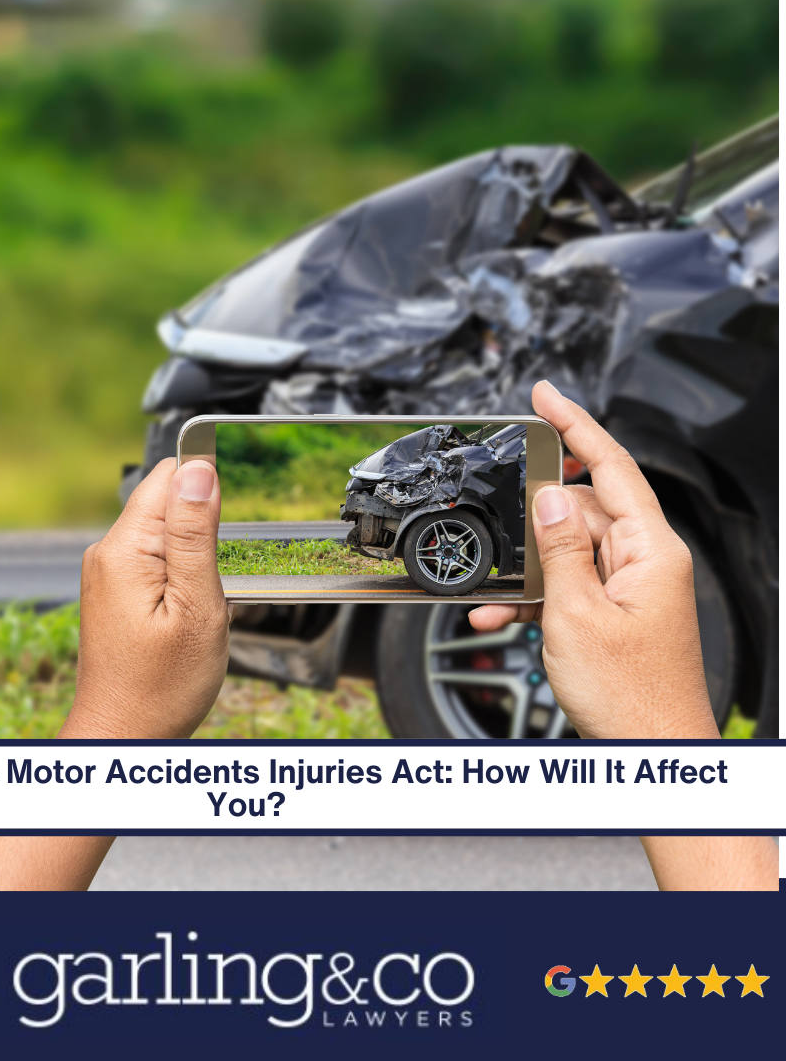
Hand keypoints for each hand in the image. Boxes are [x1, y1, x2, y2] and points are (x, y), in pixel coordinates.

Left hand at [0, 458, 229, 889]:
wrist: (123, 735)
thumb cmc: (161, 686)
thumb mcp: (196, 606)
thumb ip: (196, 534)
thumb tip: (198, 470)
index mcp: (124, 549)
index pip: (168, 477)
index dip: (205, 491)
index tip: (221, 535)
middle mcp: (106, 553)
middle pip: (166, 502)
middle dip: (200, 530)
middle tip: (207, 586)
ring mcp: (106, 572)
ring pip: (163, 532)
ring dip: (192, 557)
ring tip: (195, 606)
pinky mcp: (112, 589)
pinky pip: (154, 558)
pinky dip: (178, 576)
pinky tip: (183, 612)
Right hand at [469, 380, 717, 740]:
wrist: (650, 753)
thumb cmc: (629, 696)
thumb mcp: (576, 614)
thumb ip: (560, 548)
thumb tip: (550, 495)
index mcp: (651, 551)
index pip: (613, 465)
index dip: (576, 424)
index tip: (546, 396)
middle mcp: (646, 561)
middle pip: (583, 509)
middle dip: (535, 520)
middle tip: (501, 523)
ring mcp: (632, 586)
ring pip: (569, 551)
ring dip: (528, 572)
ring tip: (498, 597)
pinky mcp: (616, 610)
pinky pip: (569, 585)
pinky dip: (535, 598)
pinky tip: (504, 617)